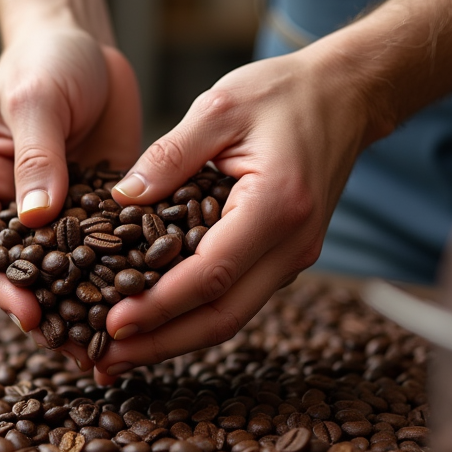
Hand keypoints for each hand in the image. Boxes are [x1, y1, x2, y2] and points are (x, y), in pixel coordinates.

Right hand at [0, 27, 141, 367]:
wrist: (86, 39)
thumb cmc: (46, 59)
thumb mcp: (36, 100)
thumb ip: (37, 155)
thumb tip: (38, 218)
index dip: (0, 286)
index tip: (30, 312)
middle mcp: (20, 206)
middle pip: (28, 274)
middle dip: (51, 315)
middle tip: (82, 351)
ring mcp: (63, 211)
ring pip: (72, 273)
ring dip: (91, 309)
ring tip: (117, 348)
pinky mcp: (103, 208)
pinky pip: (112, 251)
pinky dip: (125, 278)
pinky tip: (152, 302)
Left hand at [92, 47, 380, 383]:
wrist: (346, 96)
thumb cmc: (282, 93)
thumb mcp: (218, 107)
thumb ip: (168, 155)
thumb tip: (120, 199)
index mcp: (276, 205)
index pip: (211, 274)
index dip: (160, 305)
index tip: (112, 322)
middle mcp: (293, 243)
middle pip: (223, 317)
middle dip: (162, 343)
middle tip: (106, 358)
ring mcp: (294, 256)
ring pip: (231, 317)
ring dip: (176, 338)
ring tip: (121, 352)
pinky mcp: (286, 257)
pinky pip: (238, 297)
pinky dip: (194, 315)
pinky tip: (156, 319)